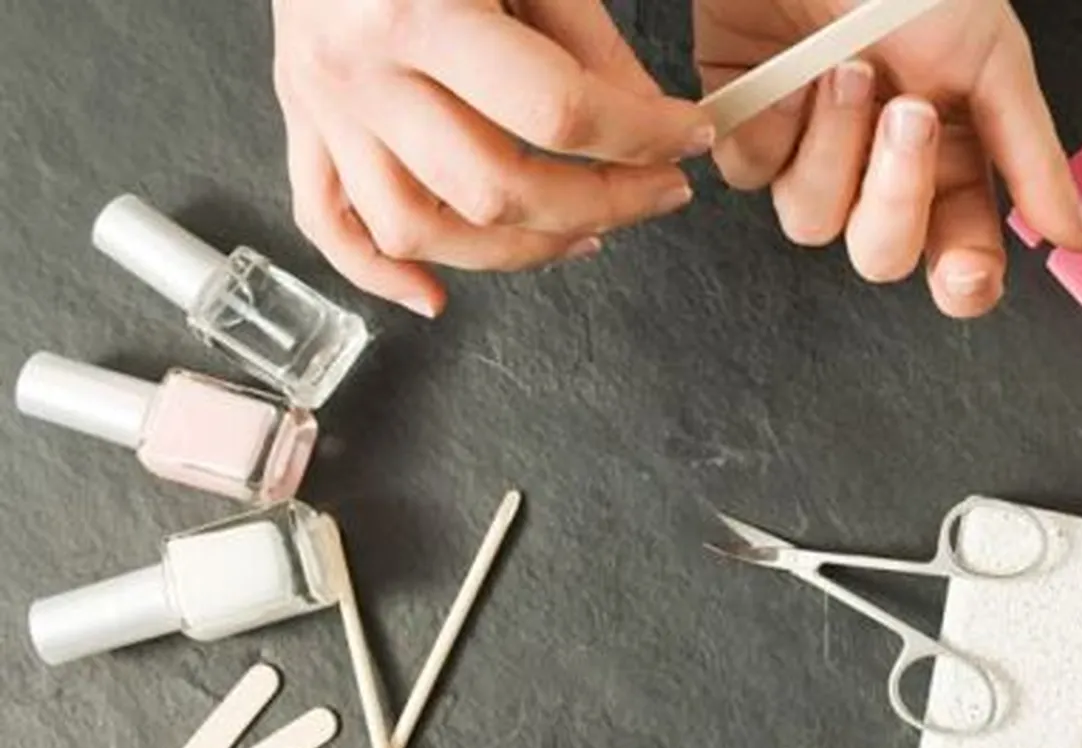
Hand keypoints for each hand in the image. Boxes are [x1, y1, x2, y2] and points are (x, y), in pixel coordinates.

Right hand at [273, 0, 714, 316]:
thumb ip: (589, 42)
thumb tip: (652, 122)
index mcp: (420, 10)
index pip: (558, 113)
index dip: (642, 137)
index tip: (689, 138)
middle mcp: (361, 70)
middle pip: (494, 188)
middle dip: (600, 205)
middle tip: (658, 192)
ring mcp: (324, 105)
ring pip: (418, 229)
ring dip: (513, 253)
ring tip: (581, 235)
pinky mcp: (301, 122)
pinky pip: (327, 223)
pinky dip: (379, 273)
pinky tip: (437, 294)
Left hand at [695, 0, 1081, 317]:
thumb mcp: (990, 51)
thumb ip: (1031, 153)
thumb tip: (1076, 232)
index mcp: (947, 152)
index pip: (958, 249)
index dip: (962, 276)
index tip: (966, 270)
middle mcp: (877, 162)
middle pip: (880, 253)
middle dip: (893, 192)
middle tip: (906, 113)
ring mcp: (811, 149)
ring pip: (811, 220)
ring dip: (831, 146)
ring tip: (842, 68)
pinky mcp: (748, 127)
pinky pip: (753, 172)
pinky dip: (772, 123)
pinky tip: (788, 73)